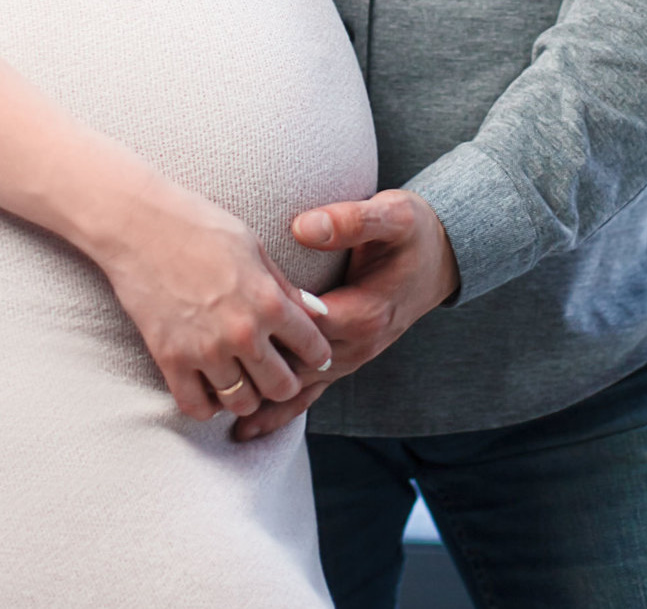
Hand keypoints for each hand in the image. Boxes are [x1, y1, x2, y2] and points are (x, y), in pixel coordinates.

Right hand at [90, 172, 333, 424]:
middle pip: (281, 386)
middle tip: (278, 370)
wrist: (139, 226)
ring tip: (244, 378)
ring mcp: (205, 351)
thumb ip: (284, 287)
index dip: (318, 353)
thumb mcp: (254, 247)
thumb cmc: (200, 226)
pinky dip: (208, 404)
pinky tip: (211, 386)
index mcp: (268, 301)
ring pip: (242, 403)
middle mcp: (242, 333)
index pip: (312, 348)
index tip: (312, 353)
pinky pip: (197, 407)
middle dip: (285, 381)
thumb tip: (316, 313)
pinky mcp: (170, 361)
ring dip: (248, 395)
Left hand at [232, 189, 459, 441]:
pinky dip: (281, 413)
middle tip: (204, 370)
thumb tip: (304, 227)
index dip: (268, 323)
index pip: (305, 326)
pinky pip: (312, 393)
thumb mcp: (392, 215)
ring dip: (261, 397)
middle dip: (254, 366)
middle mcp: (360, 344)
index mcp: (366, 311)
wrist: (442, 257)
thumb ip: (350, 220)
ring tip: (213, 411)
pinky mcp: (348, 361)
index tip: (227, 315)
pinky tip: (249, 430)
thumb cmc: (414, 231)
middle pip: (297, 363)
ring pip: (301, 386)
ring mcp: (354, 357)